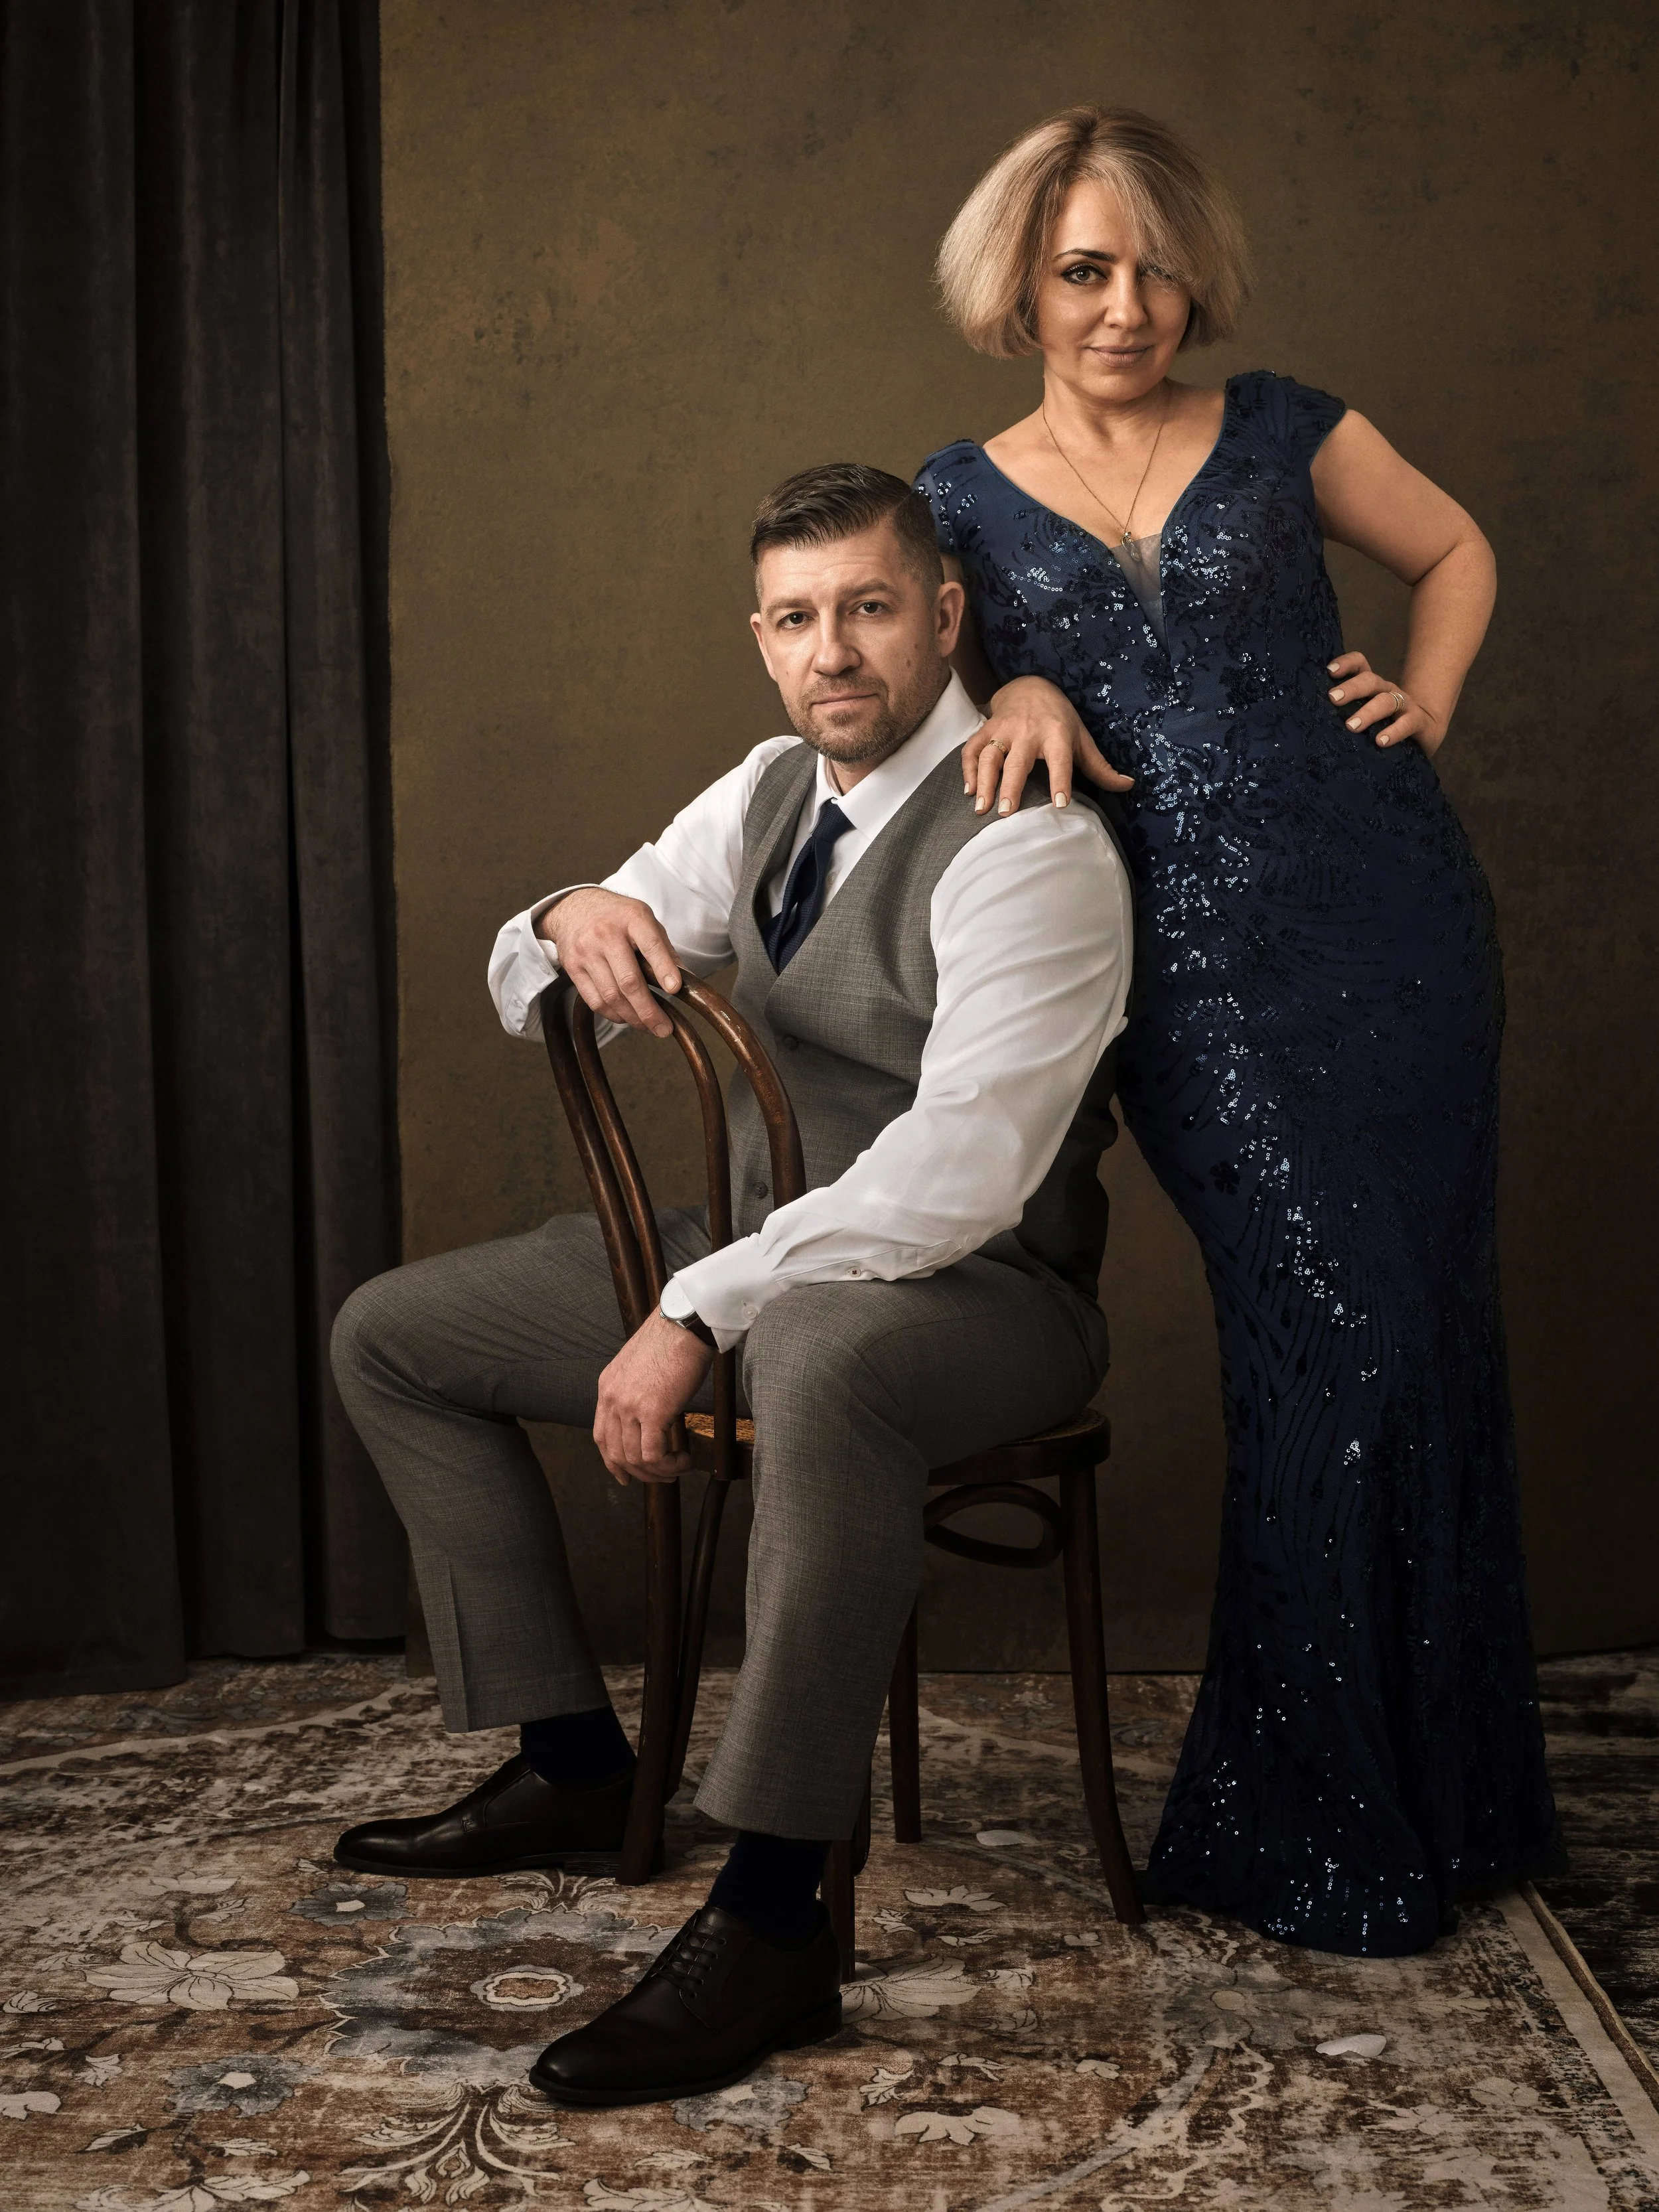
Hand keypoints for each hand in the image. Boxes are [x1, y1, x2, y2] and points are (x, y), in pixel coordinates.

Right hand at [539, 887, 681, 1035]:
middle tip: (664, 1028)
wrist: (574, 907)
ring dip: (633, 1018)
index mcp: (632, 918)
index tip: (675, 990)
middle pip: (628, 981)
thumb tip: (684, 980)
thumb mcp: (645, 919)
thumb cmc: (617, 916)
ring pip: (611, 996)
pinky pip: (595, 1001)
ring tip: (649, 1026)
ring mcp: (586, 951)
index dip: (664, 968)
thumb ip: (664, 948)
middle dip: (649, 1010)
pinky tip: (626, 1017)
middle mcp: (606, 934)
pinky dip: (614, 1015)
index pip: (651, 944)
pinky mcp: (573, 968)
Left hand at [593, 1312, 711, 1484]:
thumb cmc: (671, 1340)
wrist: (685, 1323)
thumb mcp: (639, 1367)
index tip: (625, 1474)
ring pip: (634, 1457)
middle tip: (661, 1476)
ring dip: (658, 1471)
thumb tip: (649, 1417)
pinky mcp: (653, 1411)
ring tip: (677, 1467)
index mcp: (607, 1387)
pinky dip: (667, 1464)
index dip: (612, 1461)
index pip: (601, 1436)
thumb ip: (636, 1391)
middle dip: (638, 1473)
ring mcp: (629, 1406)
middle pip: (616, 1453)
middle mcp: (612, 1398)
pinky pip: (653, 1454)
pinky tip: (682, 1460)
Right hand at [962, 675, 1134, 816]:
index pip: (1060, 760)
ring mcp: (1003, 730)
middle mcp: (1028, 731)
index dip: (1061, 781)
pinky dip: (968, 771)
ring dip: (984, 782)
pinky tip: (969, 791)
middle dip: (1011, 786)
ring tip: (982, 808)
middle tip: (1007, 813)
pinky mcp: (985, 730)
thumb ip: (1101, 767)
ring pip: (989, 756)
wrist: (1028, 686)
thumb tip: (1129, 786)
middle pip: (1017, 761)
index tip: (1060, 803)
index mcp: (1056, 733)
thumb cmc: (1059, 718)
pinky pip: (972, 750)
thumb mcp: (1082, 738)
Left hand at [1327, 653, 1445, 755]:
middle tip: (1333, 698)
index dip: (1346, 663)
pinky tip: (1380, 741)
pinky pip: (1406, 724)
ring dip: (1368, 712)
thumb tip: (1314, 720)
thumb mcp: (1365, 715)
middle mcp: (1386, 691)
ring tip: (1351, 726)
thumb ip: (1346, 712)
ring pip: (1385, 701)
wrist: (1425, 731)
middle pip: (1369, 682)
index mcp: (1372, 686)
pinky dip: (1393, 732)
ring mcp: (1403, 705)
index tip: (1329, 671)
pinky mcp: (1417, 721)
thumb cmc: (1385, 724)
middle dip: (1351, 688)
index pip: (1360, 665)